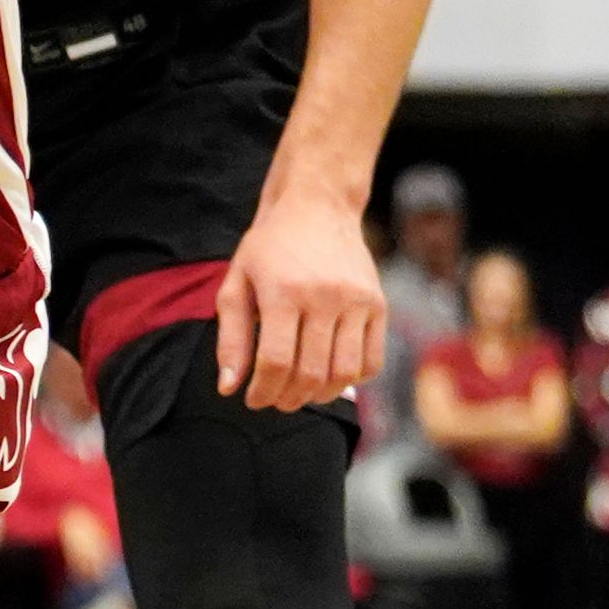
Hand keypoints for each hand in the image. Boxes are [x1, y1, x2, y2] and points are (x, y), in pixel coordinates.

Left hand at [216, 183, 384, 413]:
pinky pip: (372, 360)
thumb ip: (230, 338)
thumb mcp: (235, 284)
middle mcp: (324, 297)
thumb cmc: (269, 248)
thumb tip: (228, 388)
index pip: (275, 361)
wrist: (317, 207)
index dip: (262, 390)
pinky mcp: (379, 304)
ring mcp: (357, 301)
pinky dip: (353, 380)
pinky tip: (331, 377)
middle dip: (288, 398)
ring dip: (320, 395)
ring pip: (344, 372)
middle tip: (275, 401)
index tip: (252, 400)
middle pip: (310, 372)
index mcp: (283, 292)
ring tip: (301, 393)